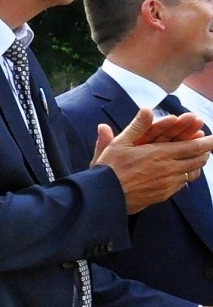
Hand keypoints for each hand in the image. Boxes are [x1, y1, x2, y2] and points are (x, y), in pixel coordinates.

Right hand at [93, 109, 212, 212]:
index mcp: (160, 153)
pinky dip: (186, 176)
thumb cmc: (108, 169)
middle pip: (197, 159)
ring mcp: (168, 183)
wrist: (105, 197)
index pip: (193, 147)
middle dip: (205, 151)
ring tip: (199, 157)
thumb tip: (146, 109)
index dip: (207, 142)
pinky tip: (182, 172)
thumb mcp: (119, 144)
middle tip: (208, 145)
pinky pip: (182, 184)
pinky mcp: (164, 194)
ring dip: (198, 163)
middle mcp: (168, 169)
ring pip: (192, 172)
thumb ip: (136, 127)